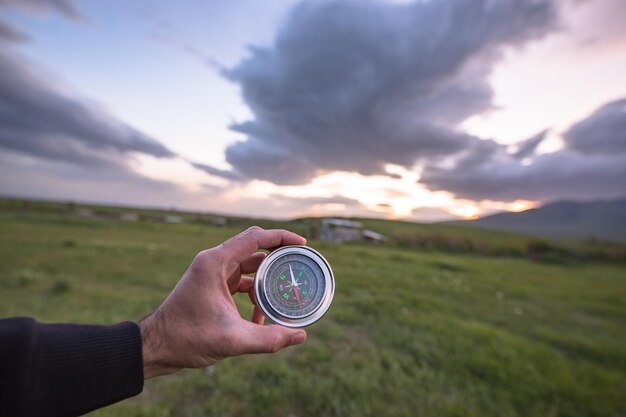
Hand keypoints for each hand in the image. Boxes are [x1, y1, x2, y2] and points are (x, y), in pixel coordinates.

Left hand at [139, 226, 307, 378]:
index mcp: (215, 263)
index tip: (303, 244)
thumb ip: (268, 338)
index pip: (255, 238)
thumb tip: (300, 335)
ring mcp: (212, 274)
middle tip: (300, 266)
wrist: (156, 346)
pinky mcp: (213, 286)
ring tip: (283, 298)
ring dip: (266, 282)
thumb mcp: (231, 339)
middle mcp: (213, 262)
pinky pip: (241, 282)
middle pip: (254, 248)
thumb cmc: (185, 338)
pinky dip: (254, 294)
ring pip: (249, 267)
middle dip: (278, 258)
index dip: (281, 237)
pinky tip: (260, 317)